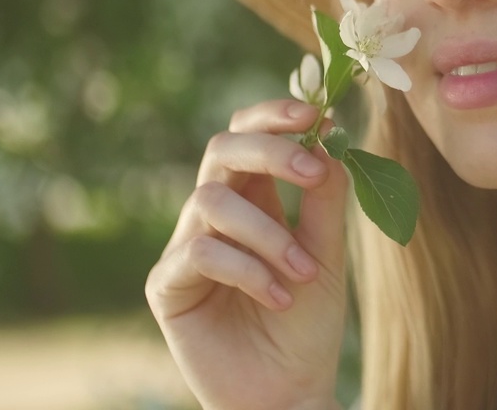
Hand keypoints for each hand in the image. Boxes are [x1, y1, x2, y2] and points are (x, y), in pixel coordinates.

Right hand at [146, 99, 347, 409]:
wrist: (290, 392)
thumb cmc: (307, 325)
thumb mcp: (328, 254)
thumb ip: (325, 200)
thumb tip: (328, 140)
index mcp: (253, 198)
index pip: (249, 134)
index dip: (274, 115)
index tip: (317, 114)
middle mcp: (214, 214)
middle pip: (222, 149)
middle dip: (269, 151)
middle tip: (313, 173)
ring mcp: (185, 247)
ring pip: (212, 200)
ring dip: (269, 233)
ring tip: (305, 273)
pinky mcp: (167, 286)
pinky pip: (199, 252)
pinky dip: (247, 270)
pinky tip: (279, 298)